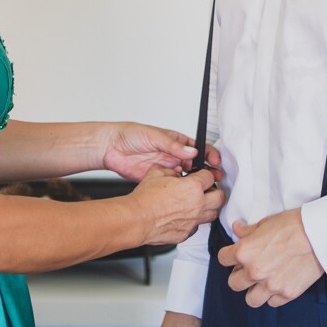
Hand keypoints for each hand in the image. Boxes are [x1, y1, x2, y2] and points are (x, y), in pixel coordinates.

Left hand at [101, 122, 222, 180]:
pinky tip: (184, 192)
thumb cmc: (131, 135)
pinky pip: (173, 186)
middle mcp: (174, 155)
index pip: (198, 148)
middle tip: (214, 177)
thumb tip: (192, 151)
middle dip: (207, 171)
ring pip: (187, 177)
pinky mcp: (158, 179)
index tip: (215, 161)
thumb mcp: (154, 136)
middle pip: (196, 165)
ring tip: (202, 187)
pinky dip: (180, 190)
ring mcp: (167, 168)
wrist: (111, 147)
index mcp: (176, 142)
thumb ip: (173, 145)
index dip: (209, 154)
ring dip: (195, 182)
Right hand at [129, 168, 225, 245]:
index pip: (210, 177)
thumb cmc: (145, 199)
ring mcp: (193, 221)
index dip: (204, 175)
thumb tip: (176, 174)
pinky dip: (194, 221)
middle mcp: (197, 204)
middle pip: (220, 197)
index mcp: (193, 187)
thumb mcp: (158, 173)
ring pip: (213, 214)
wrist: (136, 219)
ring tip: (200, 204)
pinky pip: (197, 227)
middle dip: (215, 191)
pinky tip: (185, 217)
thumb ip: (172, 172)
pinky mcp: (186, 233)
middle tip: (208, 190)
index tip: (201, 176)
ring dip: (209, 207)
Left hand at [217, 209, 323, 307]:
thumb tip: (237, 229)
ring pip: (251, 300)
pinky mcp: (287, 293)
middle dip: (239, 275)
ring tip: (263, 281)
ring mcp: (271, 285)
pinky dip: (274, 295)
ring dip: (254, 291)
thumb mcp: (266, 222)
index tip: (234, 255)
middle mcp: (254, 272)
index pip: (222, 259)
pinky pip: (273, 302)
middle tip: (250, 268)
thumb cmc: (293, 224)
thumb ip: (248, 231)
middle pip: (234, 283)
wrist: (319, 235)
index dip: (228, 256)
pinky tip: (280, 283)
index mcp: (245, 252)